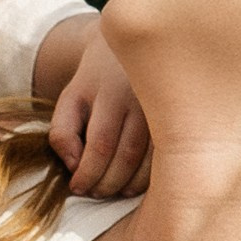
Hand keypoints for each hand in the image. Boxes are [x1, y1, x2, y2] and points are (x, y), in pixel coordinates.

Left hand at [39, 19, 150, 196]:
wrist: (132, 46)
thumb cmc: (95, 82)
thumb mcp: (70, 99)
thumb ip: (62, 133)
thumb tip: (74, 167)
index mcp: (109, 92)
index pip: (99, 145)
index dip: (86, 174)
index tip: (76, 187)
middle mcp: (140, 98)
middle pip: (125, 156)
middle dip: (106, 184)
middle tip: (94, 194)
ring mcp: (163, 108)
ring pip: (148, 161)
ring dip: (128, 185)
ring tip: (113, 192)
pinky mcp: (178, 117)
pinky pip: (165, 157)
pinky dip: (149, 179)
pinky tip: (134, 185)